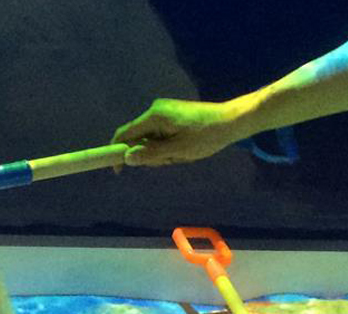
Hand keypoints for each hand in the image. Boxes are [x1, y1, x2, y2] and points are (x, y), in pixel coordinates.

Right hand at [110, 97, 250, 166]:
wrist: (230, 121)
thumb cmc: (206, 136)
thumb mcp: (178, 151)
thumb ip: (151, 154)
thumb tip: (127, 158)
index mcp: (154, 116)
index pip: (125, 134)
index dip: (117, 152)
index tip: (117, 170)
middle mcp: (156, 110)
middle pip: (138, 138)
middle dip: (150, 154)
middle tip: (172, 160)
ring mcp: (164, 112)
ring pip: (150, 139)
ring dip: (162, 152)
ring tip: (183, 154)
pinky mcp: (172, 115)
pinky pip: (160, 135)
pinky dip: (168, 146)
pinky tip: (184, 148)